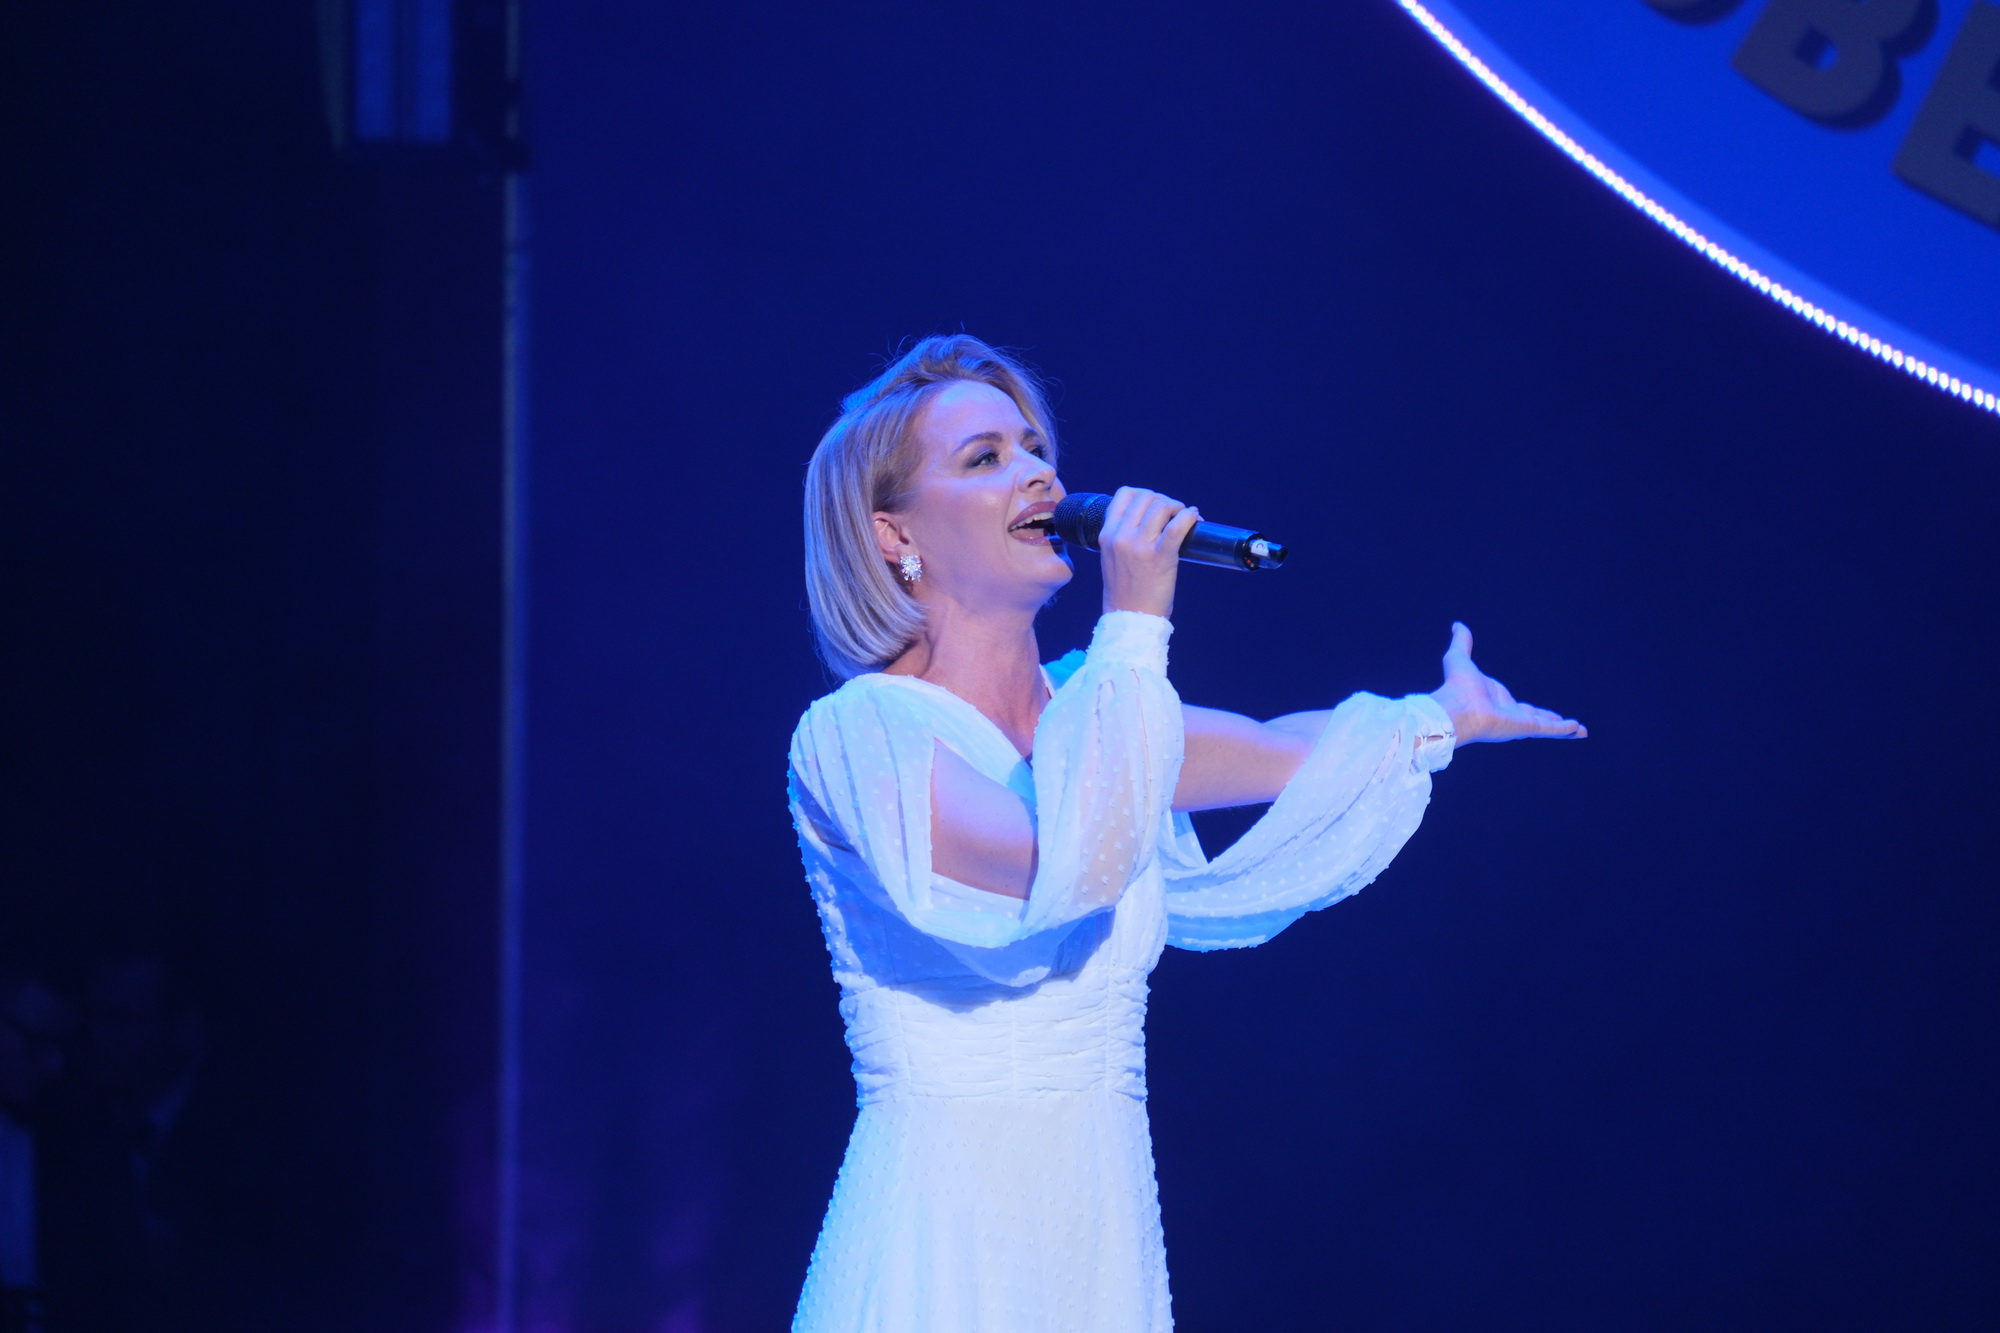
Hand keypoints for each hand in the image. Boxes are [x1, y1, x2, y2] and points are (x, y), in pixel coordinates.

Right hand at [1098, 487, 1200, 618]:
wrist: (1130, 618)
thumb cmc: (1125, 590)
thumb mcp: (1112, 557)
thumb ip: (1122, 536)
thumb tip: (1150, 516)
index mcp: (1107, 534)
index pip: (1125, 494)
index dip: (1145, 494)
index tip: (1155, 507)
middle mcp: (1120, 536)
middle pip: (1146, 497)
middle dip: (1165, 501)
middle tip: (1175, 515)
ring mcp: (1139, 546)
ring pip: (1162, 506)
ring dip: (1178, 508)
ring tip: (1185, 518)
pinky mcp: (1159, 557)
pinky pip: (1177, 526)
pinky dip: (1189, 516)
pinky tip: (1195, 518)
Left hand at [1430, 622, 1586, 746]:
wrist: (1457, 707)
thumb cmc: (1456, 686)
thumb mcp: (1459, 657)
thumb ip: (1462, 642)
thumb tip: (1457, 625)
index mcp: (1497, 701)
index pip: (1518, 707)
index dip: (1528, 710)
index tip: (1536, 712)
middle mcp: (1509, 714)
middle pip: (1536, 718)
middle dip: (1551, 721)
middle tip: (1565, 722)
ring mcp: (1519, 723)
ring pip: (1547, 726)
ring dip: (1564, 728)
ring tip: (1580, 731)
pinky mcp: (1526, 727)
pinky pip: (1550, 729)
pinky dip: (1564, 729)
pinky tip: (1578, 730)